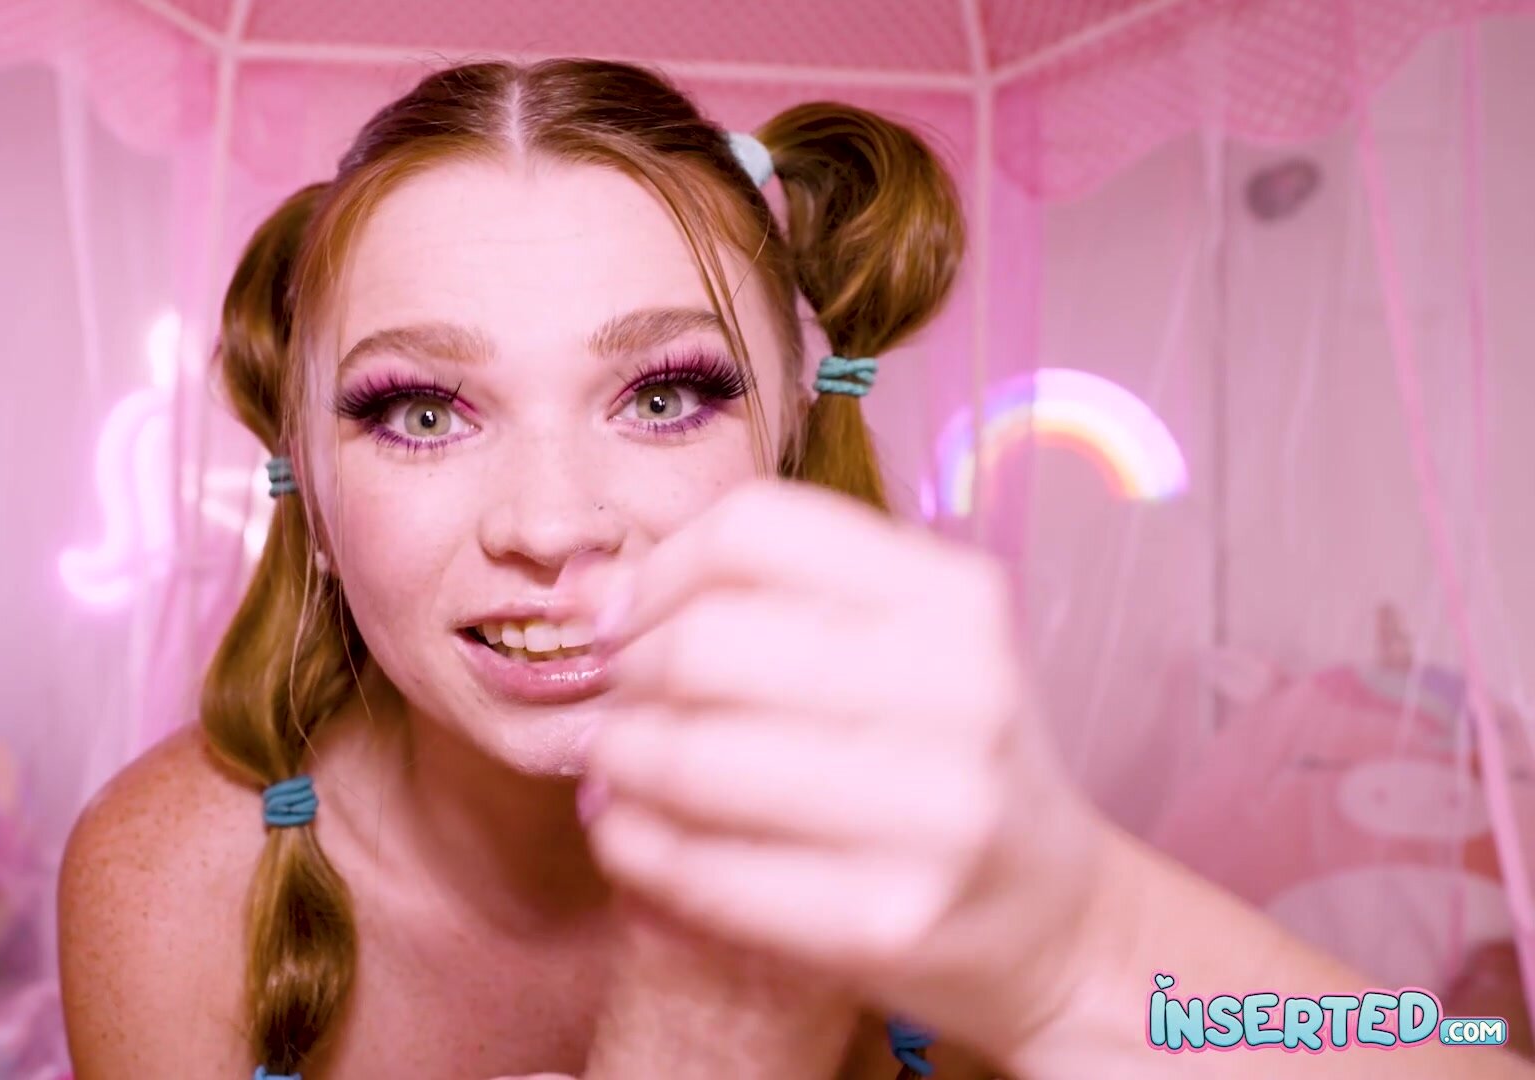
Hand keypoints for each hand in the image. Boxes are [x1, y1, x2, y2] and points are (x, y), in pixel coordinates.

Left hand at [569, 480, 1112, 1063]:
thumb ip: (751, 599)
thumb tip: (580, 585)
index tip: (627, 616)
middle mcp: (959, 692)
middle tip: (619, 700)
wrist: (1054, 921)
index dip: (658, 570)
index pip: (754, 530)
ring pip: (688, 758)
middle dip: (628, 673)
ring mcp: (931, 813)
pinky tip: (633, 838)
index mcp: (955, 598)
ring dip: (617, 761)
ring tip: (617, 768)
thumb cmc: (941, 761)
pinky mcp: (885, 922)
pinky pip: (698, 870)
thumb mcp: (892, 650)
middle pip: (706, 642)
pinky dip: (633, 848)